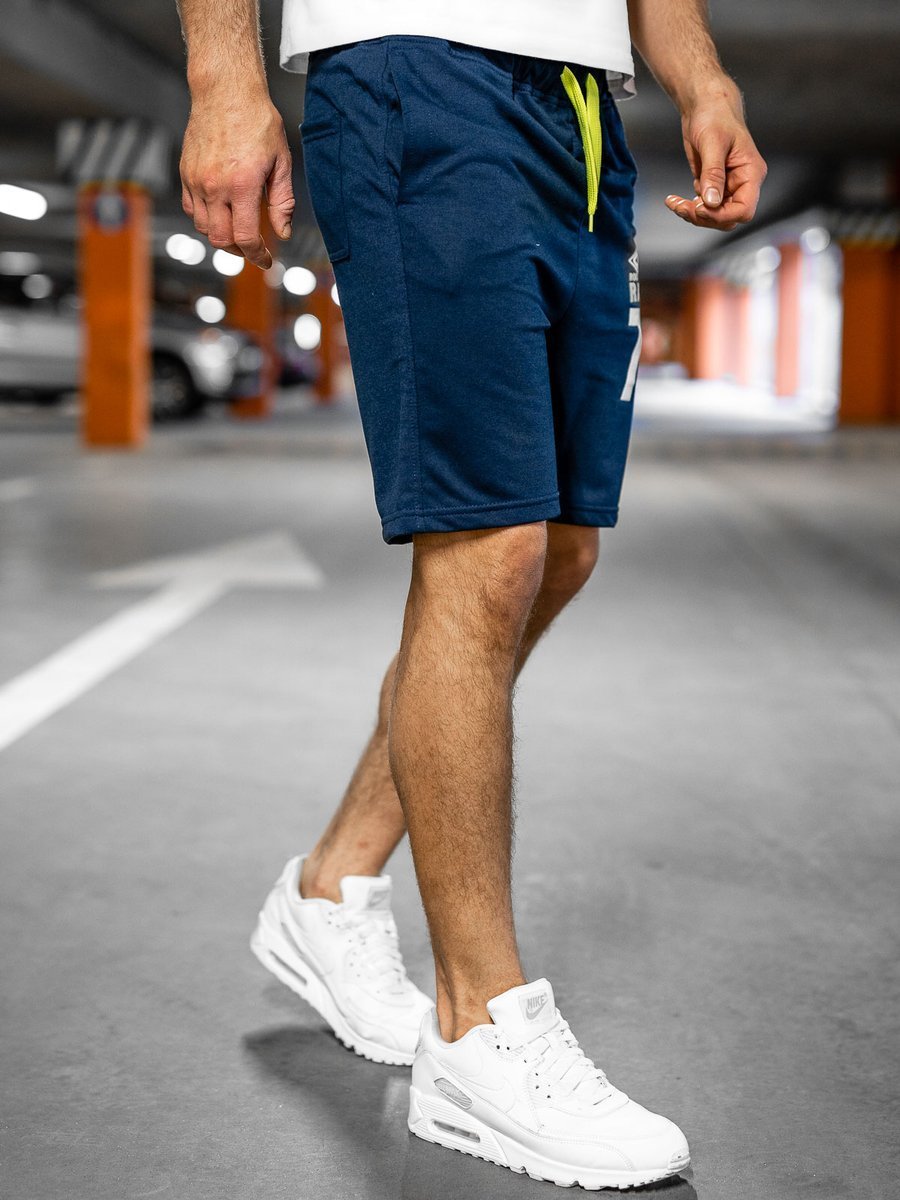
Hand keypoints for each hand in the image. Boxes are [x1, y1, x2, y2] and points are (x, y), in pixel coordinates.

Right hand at [180, 87, 293, 268]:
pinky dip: (205, 219)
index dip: (257, 256)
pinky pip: (191, 209)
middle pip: (221, 240)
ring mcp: (196, 180)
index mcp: (242, 184)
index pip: (245, 238)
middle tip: (253, 248)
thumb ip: (282, 201)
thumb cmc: (257, 121)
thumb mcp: (281, 162)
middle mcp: (215, 186)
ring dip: (221, 236)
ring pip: (203, 228)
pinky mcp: (186, 173)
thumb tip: (283, 232)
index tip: (265, 260)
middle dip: (239, 251)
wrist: (225, 91)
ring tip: (238, 231)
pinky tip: (220, 214)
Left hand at [665, 80, 766, 231]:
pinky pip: (703, 207)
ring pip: (714, 216)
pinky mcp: (712, 186)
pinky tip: (674, 200)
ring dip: (693, 215)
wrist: (704, 105)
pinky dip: (688, 208)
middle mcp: (742, 183)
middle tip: (682, 207)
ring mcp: (727, 186)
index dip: (722, 215)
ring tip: (675, 203)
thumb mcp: (712, 143)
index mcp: (751, 173)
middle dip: (704, 217)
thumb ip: (713, 173)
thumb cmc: (715, 115)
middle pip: (727, 218)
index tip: (700, 208)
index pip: (744, 210)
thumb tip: (711, 202)